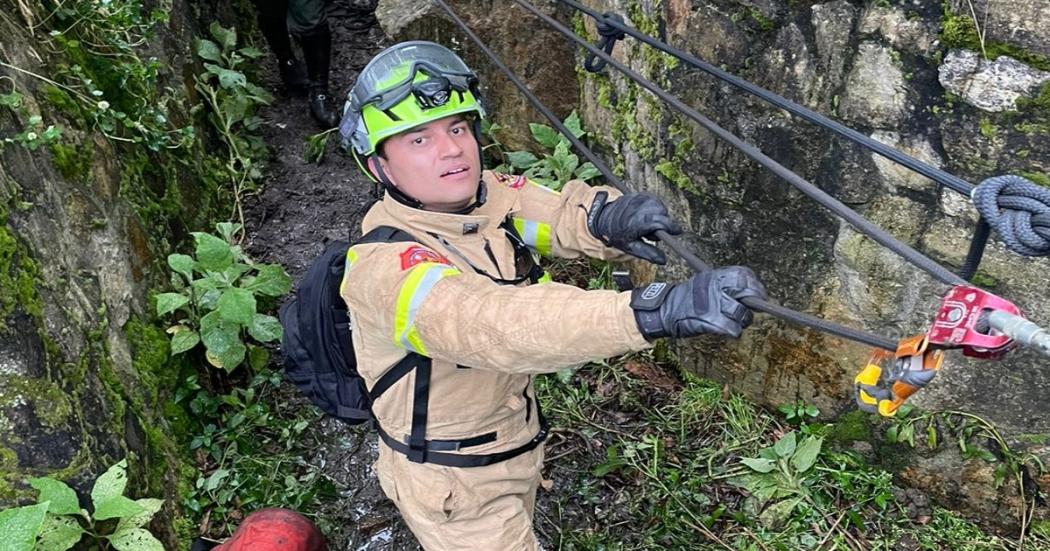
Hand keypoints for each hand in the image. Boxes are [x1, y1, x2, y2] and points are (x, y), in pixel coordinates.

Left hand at [587, 192, 681, 263]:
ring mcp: (638, 200)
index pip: (662, 223)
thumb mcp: (631, 248)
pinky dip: (653, 207)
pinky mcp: (637, 195)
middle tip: (653, 232)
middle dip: (663, 222)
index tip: (677, 232)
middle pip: (662, 213)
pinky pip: (652, 200)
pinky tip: (646, 214)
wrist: (602, 219)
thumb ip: (648, 253)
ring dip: (658, 214)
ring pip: (658, 206)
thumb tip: (664, 260)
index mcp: (639, 223)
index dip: (671, 228)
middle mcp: (640, 209)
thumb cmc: (616, 235)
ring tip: (648, 223)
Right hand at [630, 267, 766, 339]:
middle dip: (755, 301)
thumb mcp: (704, 283)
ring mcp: (713, 305)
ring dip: (743, 320)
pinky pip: (733, 329)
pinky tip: (729, 330)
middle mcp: (715, 288)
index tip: (758, 291)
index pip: (743, 274)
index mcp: (714, 276)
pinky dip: (734, 331)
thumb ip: (724, 285)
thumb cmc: (686, 299)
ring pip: (742, 314)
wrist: (665, 310)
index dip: (754, 284)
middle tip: (756, 307)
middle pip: (747, 292)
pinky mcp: (711, 321)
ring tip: (738, 321)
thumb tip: (750, 292)